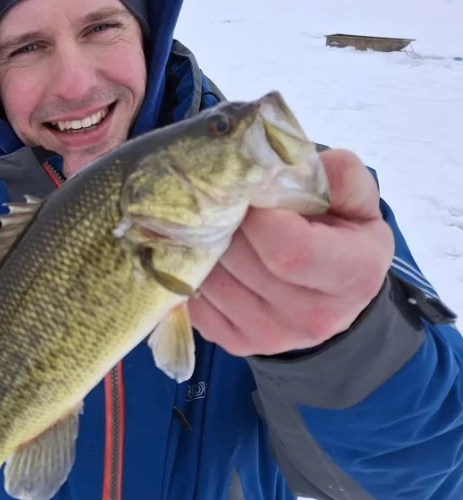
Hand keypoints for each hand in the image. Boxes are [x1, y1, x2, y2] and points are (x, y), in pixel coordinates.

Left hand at [189, 149, 394, 356]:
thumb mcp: (357, 202)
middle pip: (241, 260)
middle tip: (228, 204)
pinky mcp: (236, 344)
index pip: (288, 249)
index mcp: (352, 274)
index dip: (259, 216)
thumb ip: (338, 176)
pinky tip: (211, 257)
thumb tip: (291, 161)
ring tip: (220, 229)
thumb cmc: (343, 240)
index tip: (252, 194)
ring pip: (210, 278)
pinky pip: (193, 301)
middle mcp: (312, 316)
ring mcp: (271, 337)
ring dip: (205, 246)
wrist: (334, 301)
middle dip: (225, 222)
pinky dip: (193, 273)